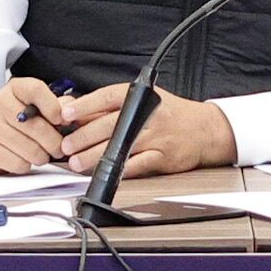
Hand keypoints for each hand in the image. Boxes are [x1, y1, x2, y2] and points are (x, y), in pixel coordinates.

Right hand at [0, 77, 67, 173]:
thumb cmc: (14, 122)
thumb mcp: (34, 106)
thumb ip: (57, 105)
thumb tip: (70, 111)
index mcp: (14, 88)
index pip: (35, 90)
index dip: (53, 107)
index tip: (61, 120)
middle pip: (37, 126)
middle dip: (55, 143)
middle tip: (59, 148)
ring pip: (31, 149)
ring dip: (42, 157)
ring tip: (40, 154)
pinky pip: (19, 164)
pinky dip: (26, 165)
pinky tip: (22, 159)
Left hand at [53, 82, 237, 178]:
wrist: (204, 130)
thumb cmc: (170, 114)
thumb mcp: (144, 100)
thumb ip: (114, 106)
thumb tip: (78, 110)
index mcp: (140, 97)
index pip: (107, 97)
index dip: (84, 105)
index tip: (66, 114)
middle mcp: (147, 115)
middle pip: (109, 124)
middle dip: (84, 136)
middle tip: (66, 145)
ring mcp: (155, 137)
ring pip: (119, 147)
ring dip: (94, 157)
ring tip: (77, 162)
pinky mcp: (162, 157)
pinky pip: (136, 165)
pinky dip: (119, 170)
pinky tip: (103, 174)